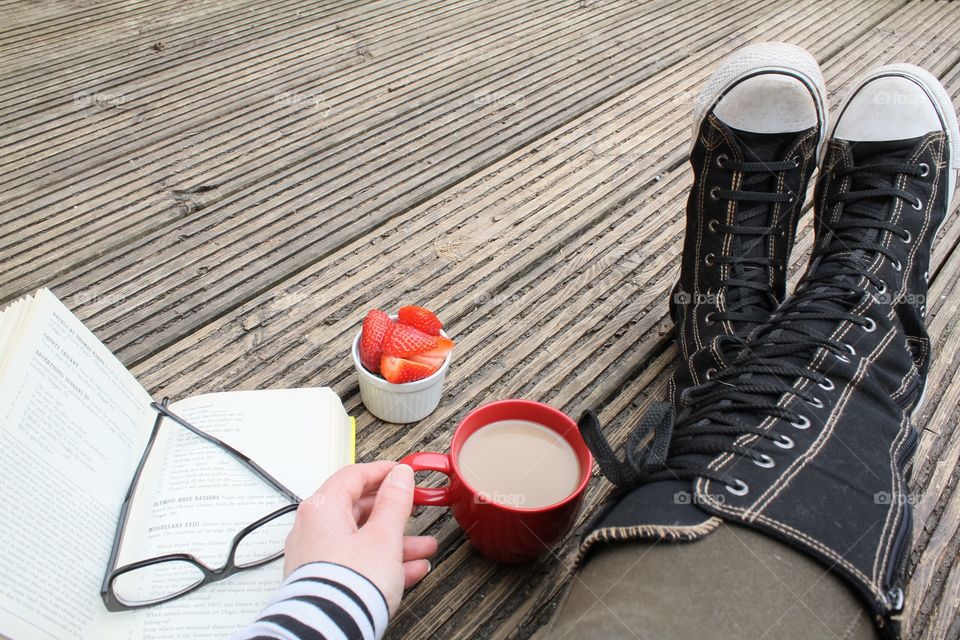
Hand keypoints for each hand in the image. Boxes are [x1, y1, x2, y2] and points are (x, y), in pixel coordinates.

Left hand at [283, 461, 437, 613]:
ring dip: (396, 541)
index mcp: (322, 509)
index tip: (402, 472)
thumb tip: (400, 476)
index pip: (353, 476)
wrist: (329, 630)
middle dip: (394, 512)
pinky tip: (410, 570)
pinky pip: (357, 562)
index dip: (382, 472)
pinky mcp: (324, 580)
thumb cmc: (349, 584)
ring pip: (362, 539)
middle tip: (415, 508)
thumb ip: (395, 502)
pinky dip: (383, 562)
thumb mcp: (384, 536)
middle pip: (358, 509)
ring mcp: (317, 557)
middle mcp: (313, 530)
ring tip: (423, 547)